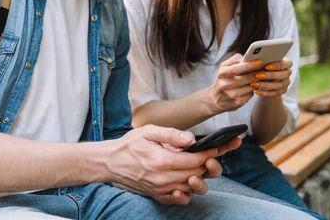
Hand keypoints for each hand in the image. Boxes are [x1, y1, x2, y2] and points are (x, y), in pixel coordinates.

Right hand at [109, 125, 239, 204]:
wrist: (110, 162)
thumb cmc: (129, 144)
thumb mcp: (148, 131)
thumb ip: (171, 134)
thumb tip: (191, 139)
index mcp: (162, 161)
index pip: (195, 160)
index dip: (210, 152)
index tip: (219, 145)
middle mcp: (163, 178)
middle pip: (196, 175)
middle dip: (209, 164)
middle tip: (213, 154)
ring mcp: (160, 189)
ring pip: (191, 187)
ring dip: (200, 177)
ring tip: (202, 165)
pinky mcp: (158, 195)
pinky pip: (180, 199)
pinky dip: (189, 192)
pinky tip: (189, 181)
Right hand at [206, 53, 263, 113]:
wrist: (214, 100)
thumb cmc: (222, 81)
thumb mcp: (223, 69)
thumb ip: (234, 61)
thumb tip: (249, 57)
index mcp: (221, 74)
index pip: (234, 69)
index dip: (247, 65)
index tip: (258, 62)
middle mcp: (224, 85)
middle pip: (244, 78)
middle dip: (256, 74)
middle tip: (264, 70)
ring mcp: (231, 95)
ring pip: (250, 87)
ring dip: (257, 82)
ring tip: (261, 77)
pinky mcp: (237, 103)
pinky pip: (250, 94)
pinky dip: (253, 90)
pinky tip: (253, 87)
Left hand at [250, 57, 292, 97]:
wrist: (264, 77)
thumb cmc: (262, 65)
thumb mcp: (263, 62)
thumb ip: (262, 60)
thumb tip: (255, 61)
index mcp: (286, 63)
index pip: (288, 63)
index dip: (278, 65)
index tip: (266, 66)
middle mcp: (288, 73)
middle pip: (283, 75)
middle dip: (270, 75)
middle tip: (257, 75)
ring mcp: (286, 82)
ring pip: (279, 85)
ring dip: (265, 85)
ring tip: (254, 84)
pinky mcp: (282, 91)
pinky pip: (275, 93)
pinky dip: (265, 92)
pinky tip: (257, 91)